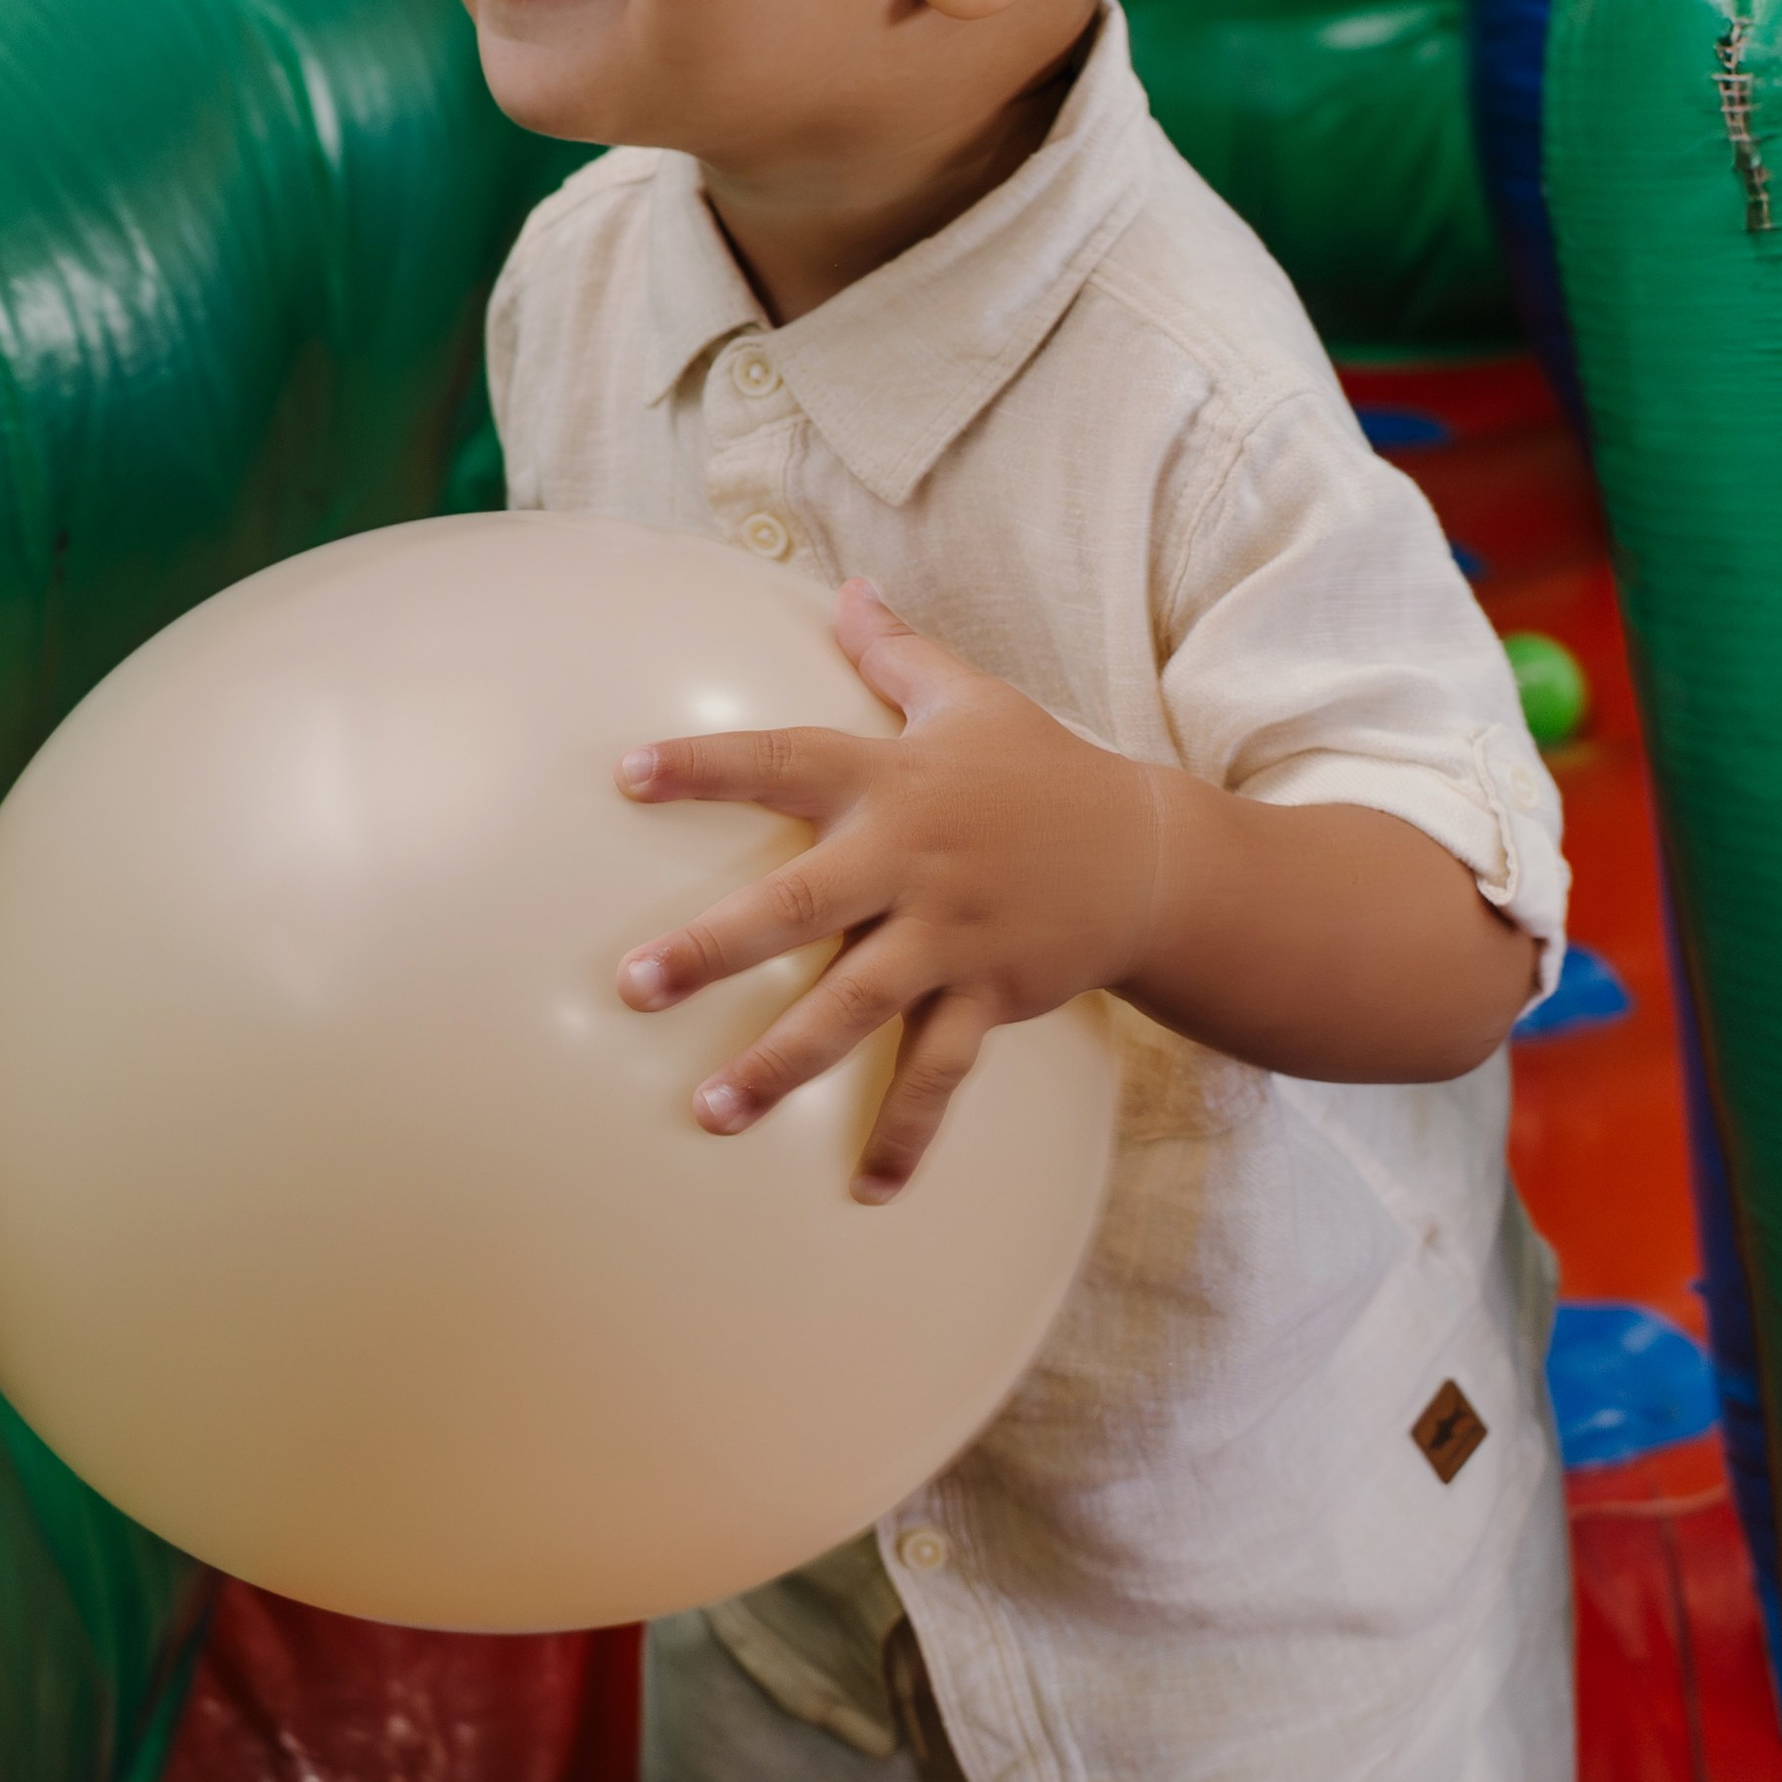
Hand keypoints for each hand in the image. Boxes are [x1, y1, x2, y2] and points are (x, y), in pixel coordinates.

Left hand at [616, 581, 1160, 1200]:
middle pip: (800, 905)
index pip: (786, 763)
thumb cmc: (1046, 770)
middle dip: (713, 949)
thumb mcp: (974, 699)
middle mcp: (914, 862)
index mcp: (896, 783)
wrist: (1154, 856)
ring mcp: (951, 937)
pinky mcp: (990, 996)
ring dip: (782, 1062)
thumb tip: (850, 588)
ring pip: (855, 1007)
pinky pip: (940, 1073)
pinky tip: (865, 1193)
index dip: (708, 767)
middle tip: (632, 985)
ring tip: (711, 1110)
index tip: (626, 775)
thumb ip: (897, 652)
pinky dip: (907, 1134)